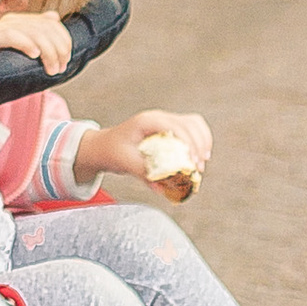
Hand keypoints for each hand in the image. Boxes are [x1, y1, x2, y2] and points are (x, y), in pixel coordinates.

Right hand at [0, 9, 71, 71]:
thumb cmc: (6, 68)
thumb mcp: (28, 53)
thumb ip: (41, 36)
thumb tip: (54, 16)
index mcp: (21, 21)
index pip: (50, 23)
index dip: (64, 39)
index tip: (67, 59)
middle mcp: (10, 21)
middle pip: (44, 27)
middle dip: (58, 49)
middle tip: (60, 68)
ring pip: (31, 32)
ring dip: (47, 52)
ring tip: (50, 69)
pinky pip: (10, 35)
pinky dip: (25, 43)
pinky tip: (34, 55)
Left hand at [86, 111, 212, 190]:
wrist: (104, 146)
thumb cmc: (113, 152)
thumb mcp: (125, 162)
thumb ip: (142, 173)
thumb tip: (161, 188)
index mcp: (147, 121)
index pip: (176, 126)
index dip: (189, 143)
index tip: (193, 163)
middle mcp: (158, 118)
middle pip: (189, 123)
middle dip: (199, 145)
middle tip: (199, 168)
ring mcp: (164, 122)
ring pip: (193, 123)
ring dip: (202, 141)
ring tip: (202, 162)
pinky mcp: (168, 129)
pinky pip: (191, 129)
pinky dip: (199, 141)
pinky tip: (201, 156)